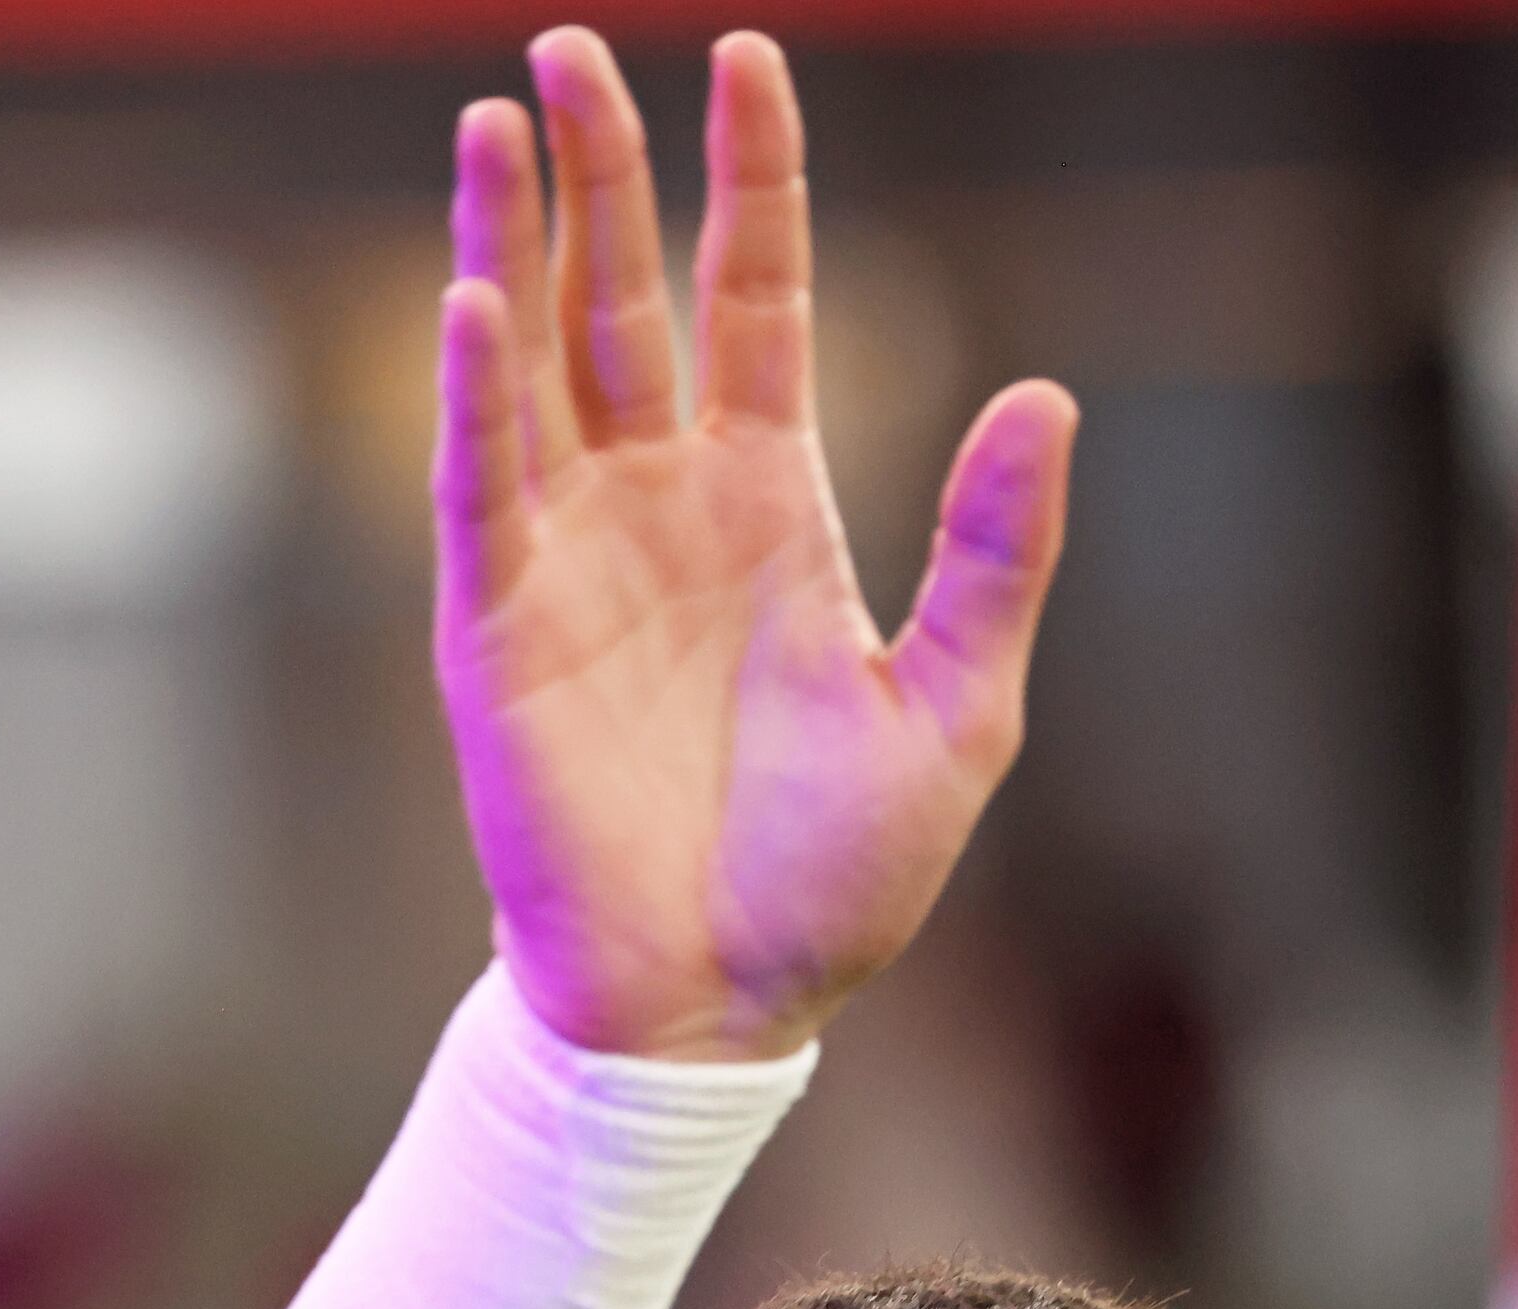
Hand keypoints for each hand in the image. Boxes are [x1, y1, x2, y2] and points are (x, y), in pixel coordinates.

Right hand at [435, 29, 1075, 1063]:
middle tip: (570, 44)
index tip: (747, 58)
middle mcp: (661, 502)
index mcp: (772, 501)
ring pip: (535, 358)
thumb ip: (994, 553)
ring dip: (510, 236)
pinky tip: (473, 295)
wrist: (724, 1005)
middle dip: (602, 167)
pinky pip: (482, 485)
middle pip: (624, 293)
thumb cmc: (835, 880)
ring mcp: (570, 555)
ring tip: (498, 116)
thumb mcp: (957, 708)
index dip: (754, 181)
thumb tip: (1045, 395)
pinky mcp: (497, 628)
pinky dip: (472, 393)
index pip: (757, 298)